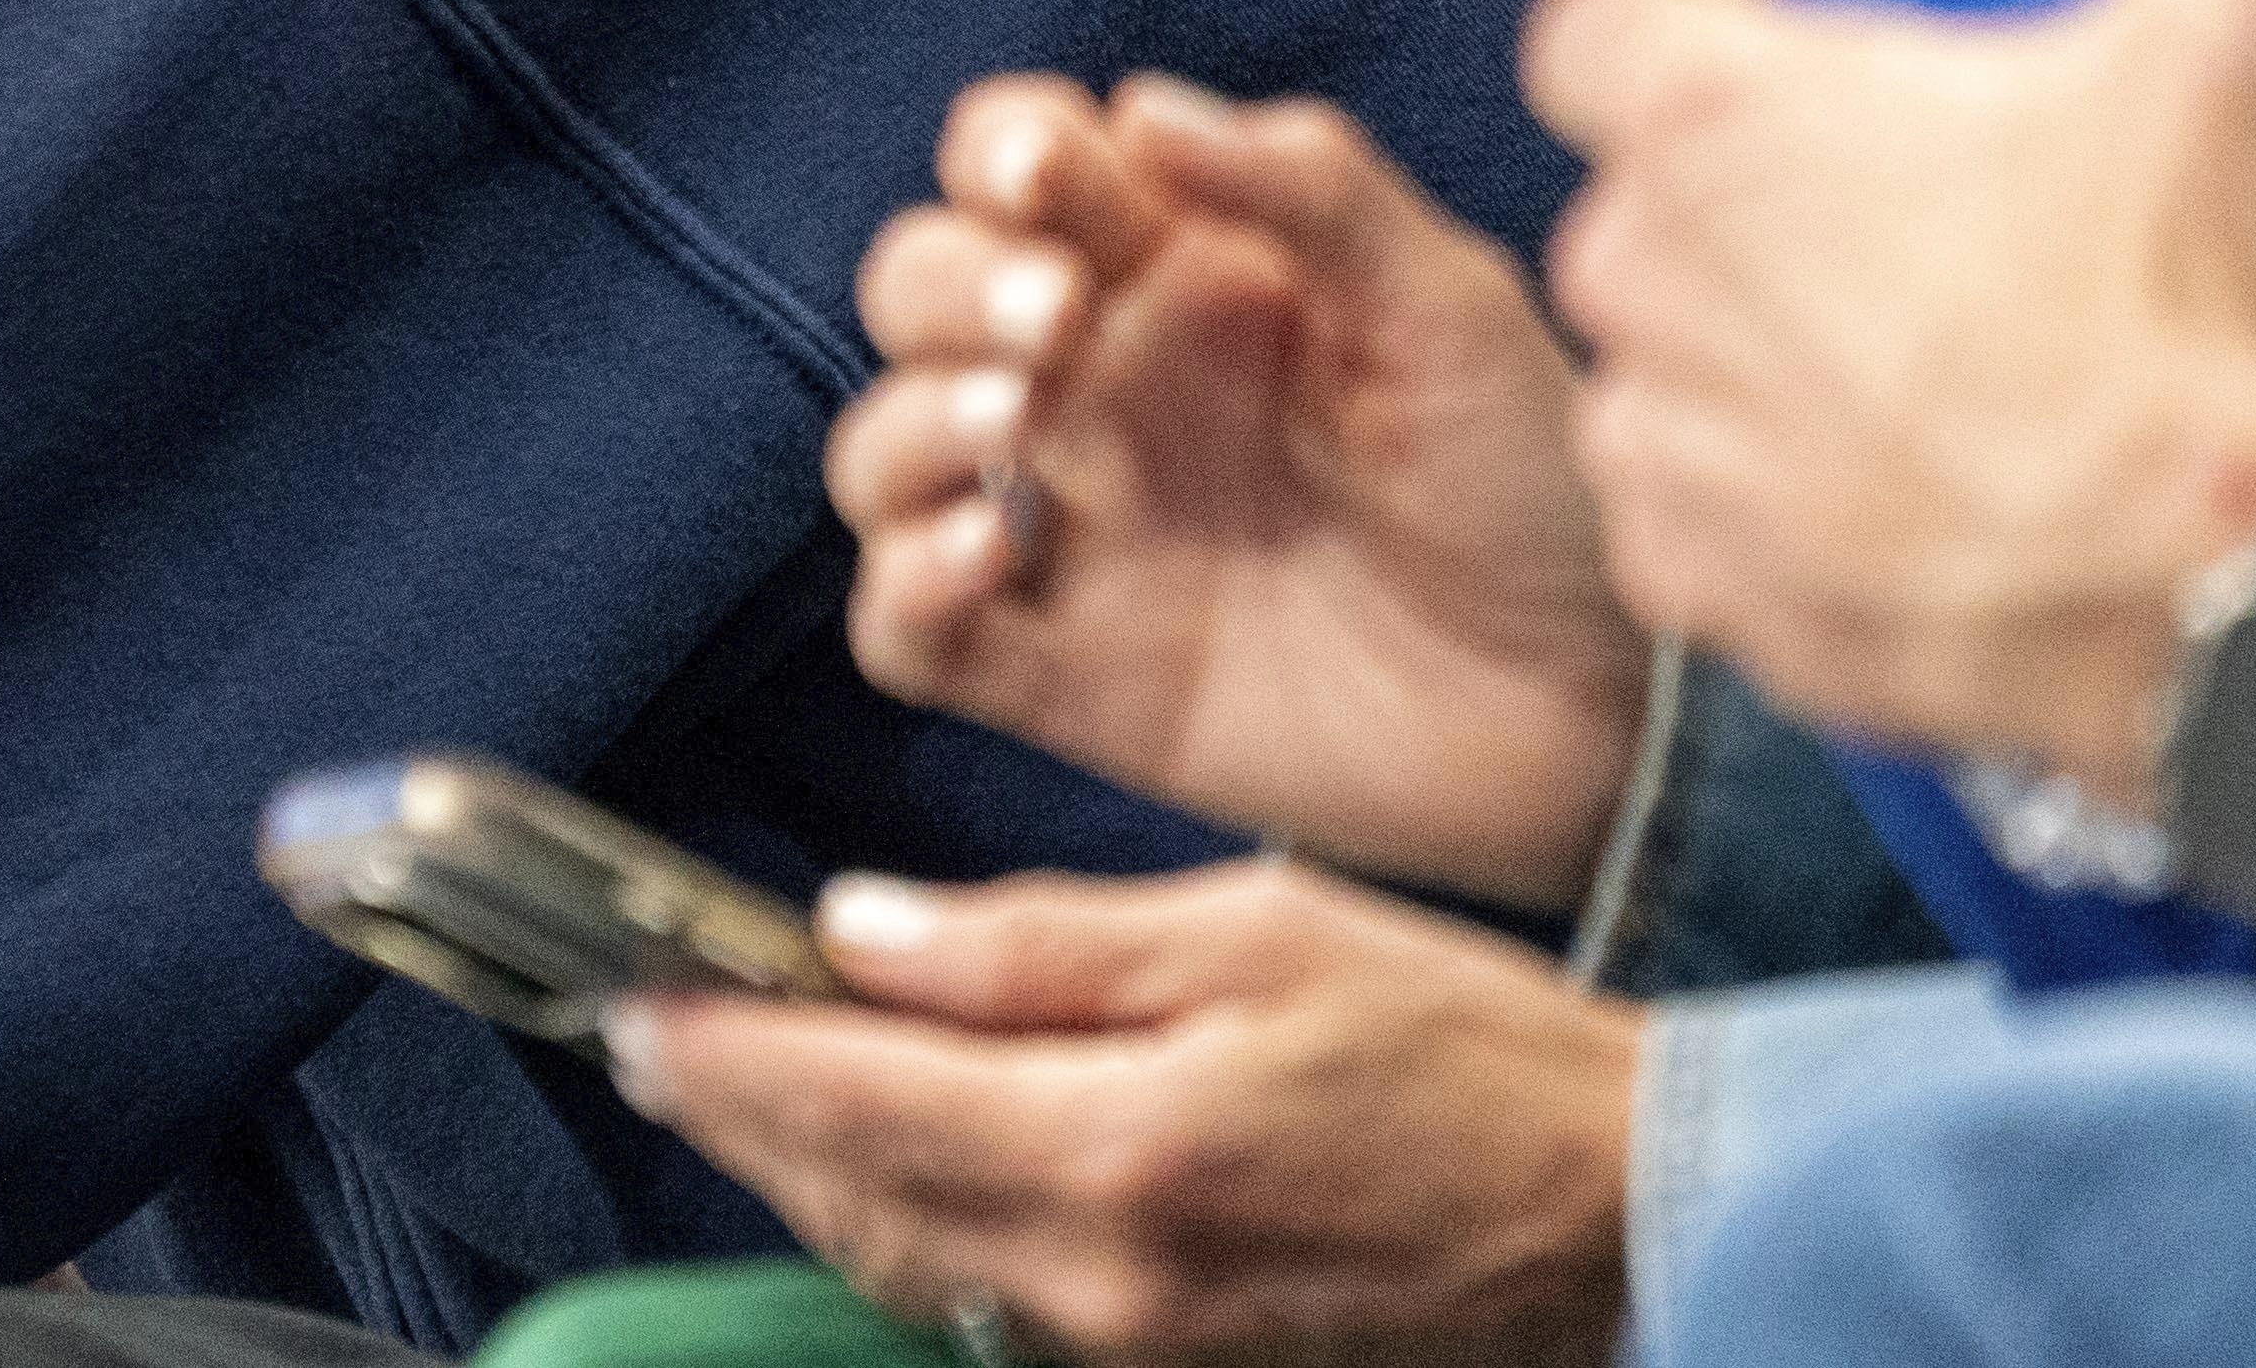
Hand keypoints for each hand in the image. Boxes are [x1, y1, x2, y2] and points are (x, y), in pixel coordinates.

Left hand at [607, 863, 1631, 1365]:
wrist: (1628, 1219)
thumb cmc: (1463, 1049)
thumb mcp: (1253, 932)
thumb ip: (1036, 948)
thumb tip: (855, 935)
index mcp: (1113, 1147)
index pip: (848, 1099)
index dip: (717, 1052)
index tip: (627, 1003)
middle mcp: (1099, 1274)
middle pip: (849, 1197)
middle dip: (738, 1114)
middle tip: (656, 1031)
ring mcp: (1132, 1343)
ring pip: (904, 1260)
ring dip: (809, 1173)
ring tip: (743, 1083)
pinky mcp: (1170, 1367)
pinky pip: (985, 1299)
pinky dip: (909, 1223)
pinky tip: (889, 1153)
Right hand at [836, 81, 1641, 907]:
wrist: (1598, 714)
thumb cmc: (1534, 485)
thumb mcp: (1450, 307)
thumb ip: (1310, 192)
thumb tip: (1143, 111)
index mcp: (1179, 274)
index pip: (1019, 168)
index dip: (1000, 150)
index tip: (1042, 171)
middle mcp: (1098, 388)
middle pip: (919, 290)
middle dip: (952, 282)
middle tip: (1057, 314)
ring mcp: (1069, 532)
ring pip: (882, 451)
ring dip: (915, 421)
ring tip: (1018, 427)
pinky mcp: (1060, 676)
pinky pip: (904, 629)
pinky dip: (906, 584)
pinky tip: (990, 559)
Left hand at [1528, 0, 2255, 795]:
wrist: (2191, 560)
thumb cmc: (2145, 323)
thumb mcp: (2199, 75)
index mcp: (1707, 115)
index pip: (1594, 34)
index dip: (1673, 49)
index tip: (1755, 82)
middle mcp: (1639, 263)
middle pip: (1646, 208)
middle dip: (1755, 223)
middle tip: (1900, 248)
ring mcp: (1650, 425)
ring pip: (1668, 363)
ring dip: (1759, 370)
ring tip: (1911, 387)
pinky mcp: (1680, 563)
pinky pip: (1686, 515)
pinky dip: (1766, 516)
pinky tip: (1880, 500)